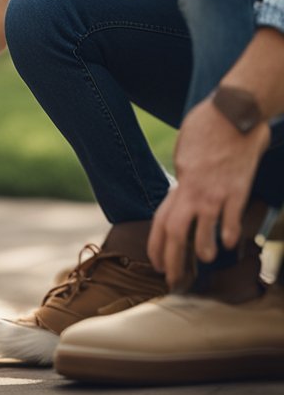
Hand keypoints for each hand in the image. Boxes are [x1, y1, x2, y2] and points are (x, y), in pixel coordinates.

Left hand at [147, 97, 269, 287]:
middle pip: (176, 232)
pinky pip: (232, 215)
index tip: (156, 265)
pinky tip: (231, 244)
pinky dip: (230, 231)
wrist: (231, 113)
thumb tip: (186, 191)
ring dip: (203, 248)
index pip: (160, 222)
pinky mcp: (238, 187)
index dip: (156, 246)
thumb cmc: (207, 129)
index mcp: (180, 184)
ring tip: (204, 260)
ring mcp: (216, 191)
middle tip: (174, 281)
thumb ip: (186, 178)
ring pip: (203, 228)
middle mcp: (193, 191)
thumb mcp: (186, 154)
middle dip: (173, 260)